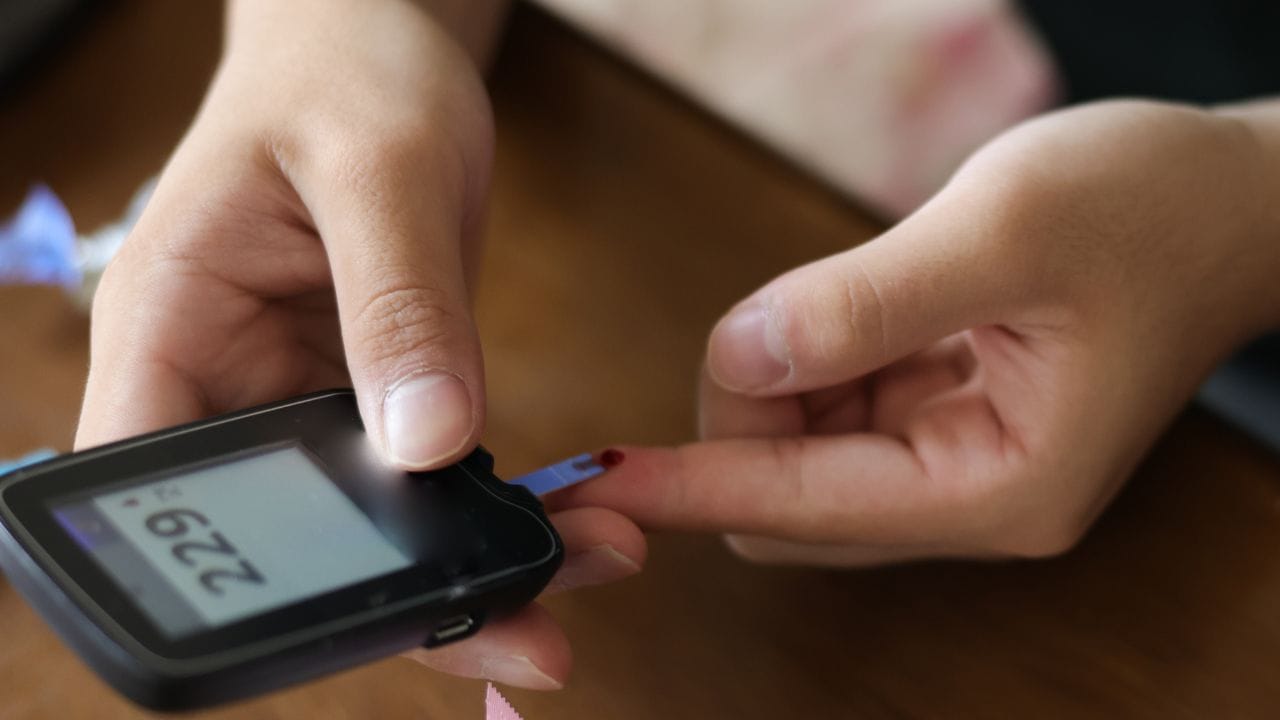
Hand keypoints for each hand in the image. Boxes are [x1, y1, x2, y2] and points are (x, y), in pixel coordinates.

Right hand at [77, 0, 642, 687]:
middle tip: (526, 626)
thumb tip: (425, 443)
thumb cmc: (346, 72)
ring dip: (468, 559)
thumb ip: (398, 306)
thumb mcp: (379, 173)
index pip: (162, 489)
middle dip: (401, 594)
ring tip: (585, 566)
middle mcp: (224, 382)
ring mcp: (299, 395)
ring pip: (365, 518)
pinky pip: (418, 473)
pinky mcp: (368, 390)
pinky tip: (567, 524)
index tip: (374, 617)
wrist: (375, 40)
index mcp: (170, 328)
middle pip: (281, 536)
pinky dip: (487, 506)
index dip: (245, 579)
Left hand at [553, 100, 1279, 565]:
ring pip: (800, 457)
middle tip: (780, 314)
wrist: (1226, 202)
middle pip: (784, 498)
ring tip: (848, 294)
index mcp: (997, 488)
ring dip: (779, 381)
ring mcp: (955, 466)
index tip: (596, 477)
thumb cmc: (1148, 210)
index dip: (691, 484)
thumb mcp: (1006, 230)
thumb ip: (866, 303)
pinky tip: (854, 307)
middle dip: (746, 412)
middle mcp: (971, 500)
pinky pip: (833, 414)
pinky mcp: (942, 423)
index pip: (799, 508)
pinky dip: (810, 363)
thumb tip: (745, 356)